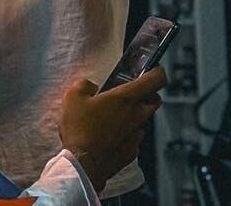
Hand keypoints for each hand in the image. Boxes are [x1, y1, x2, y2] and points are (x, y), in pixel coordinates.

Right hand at [58, 66, 165, 191]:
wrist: (83, 162)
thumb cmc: (80, 129)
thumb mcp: (73, 97)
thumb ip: (84, 85)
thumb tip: (90, 86)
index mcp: (126, 98)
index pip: (155, 80)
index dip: (157, 71)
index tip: (153, 68)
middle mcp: (136, 115)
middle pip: (154, 100)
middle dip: (148, 93)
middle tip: (131, 90)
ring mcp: (135, 134)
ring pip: (142, 118)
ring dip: (133, 113)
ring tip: (112, 114)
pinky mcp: (131, 150)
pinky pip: (133, 136)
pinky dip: (126, 131)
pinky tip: (108, 133)